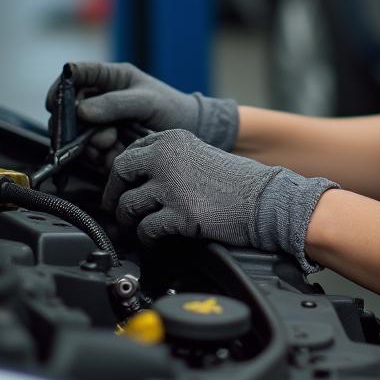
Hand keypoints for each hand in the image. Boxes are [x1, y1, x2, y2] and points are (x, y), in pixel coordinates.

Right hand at [45, 62, 238, 166]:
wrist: (188, 133)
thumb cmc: (171, 108)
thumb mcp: (147, 101)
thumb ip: (116, 103)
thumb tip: (82, 110)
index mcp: (110, 78)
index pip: (74, 75)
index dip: (60, 87)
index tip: (55, 103)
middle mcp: (100, 99)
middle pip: (68, 111)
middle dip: (78, 127)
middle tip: (100, 136)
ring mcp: (101, 123)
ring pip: (76, 136)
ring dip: (91, 145)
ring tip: (113, 144)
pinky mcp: (104, 144)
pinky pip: (90, 153)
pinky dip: (100, 157)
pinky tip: (117, 155)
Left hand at [102, 130, 338, 271]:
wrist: (265, 199)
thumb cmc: (235, 180)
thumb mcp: (198, 154)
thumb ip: (168, 159)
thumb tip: (135, 178)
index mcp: (172, 139)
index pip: (129, 153)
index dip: (121, 176)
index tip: (123, 189)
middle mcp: (167, 157)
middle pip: (120, 174)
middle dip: (115, 196)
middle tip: (119, 211)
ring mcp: (172, 185)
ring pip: (128, 206)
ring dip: (131, 222)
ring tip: (142, 228)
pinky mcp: (179, 214)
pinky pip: (145, 230)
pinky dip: (147, 239)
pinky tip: (157, 240)